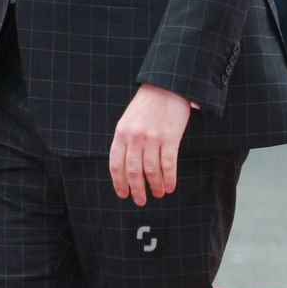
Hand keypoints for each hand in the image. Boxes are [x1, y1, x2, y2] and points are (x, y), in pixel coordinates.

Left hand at [108, 84, 191, 204]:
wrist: (166, 86)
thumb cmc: (146, 105)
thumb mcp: (128, 120)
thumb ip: (125, 141)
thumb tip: (125, 167)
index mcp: (121, 134)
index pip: (116, 164)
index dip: (119, 182)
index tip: (123, 194)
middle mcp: (135, 138)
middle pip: (133, 171)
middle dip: (136, 190)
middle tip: (140, 201)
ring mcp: (152, 138)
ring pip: (151, 171)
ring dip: (155, 186)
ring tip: (157, 194)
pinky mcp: (170, 138)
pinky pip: (168, 164)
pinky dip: (169, 178)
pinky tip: (170, 186)